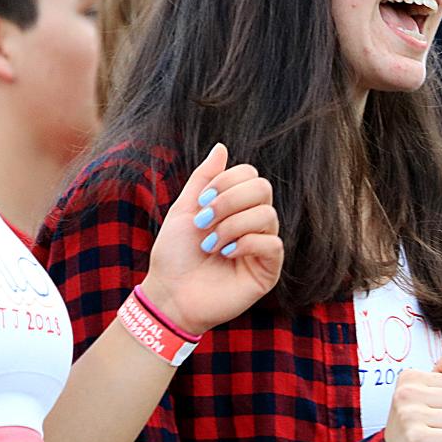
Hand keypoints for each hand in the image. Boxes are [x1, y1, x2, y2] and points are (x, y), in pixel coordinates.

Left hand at [140, 143, 282, 335]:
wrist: (169, 294)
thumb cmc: (174, 255)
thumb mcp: (184, 209)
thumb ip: (204, 178)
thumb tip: (221, 147)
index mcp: (236, 207)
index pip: (251, 175)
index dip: (227, 181)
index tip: (202, 200)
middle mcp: (252, 224)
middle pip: (263, 188)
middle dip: (229, 200)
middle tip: (204, 221)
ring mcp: (261, 247)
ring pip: (267, 215)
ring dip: (232, 225)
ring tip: (210, 244)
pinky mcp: (267, 271)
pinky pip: (272, 244)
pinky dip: (246, 243)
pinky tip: (226, 254)